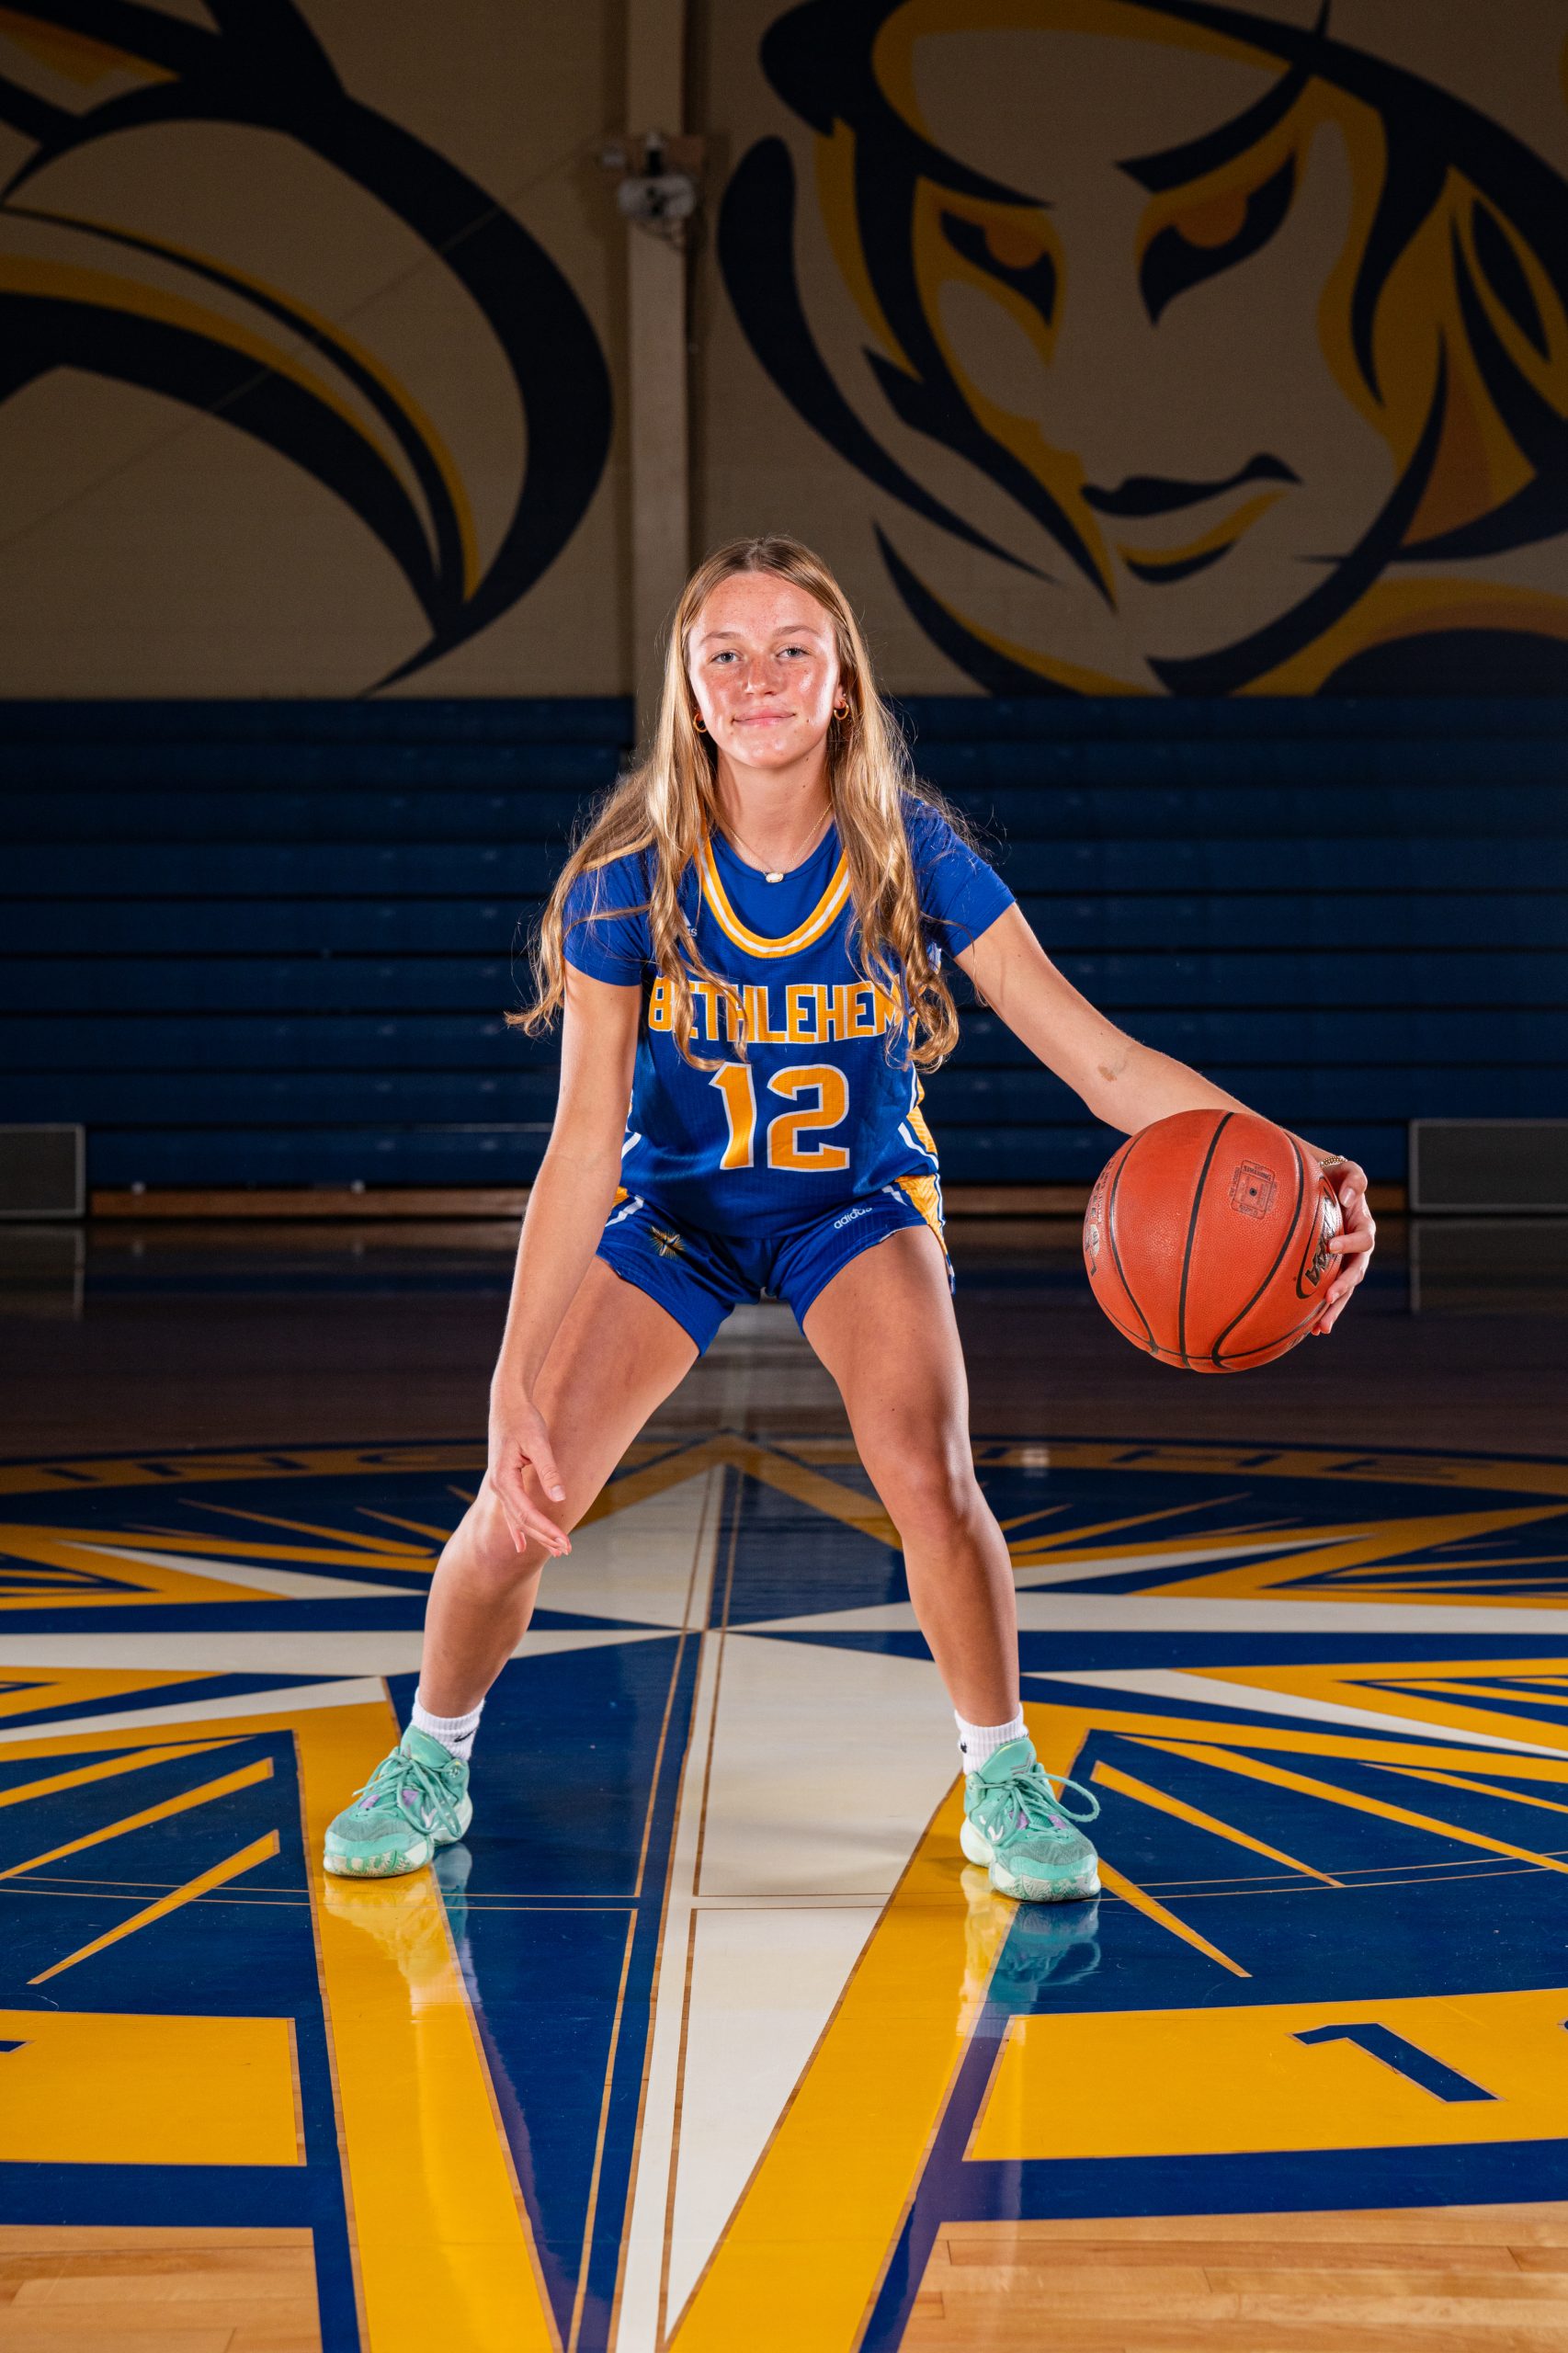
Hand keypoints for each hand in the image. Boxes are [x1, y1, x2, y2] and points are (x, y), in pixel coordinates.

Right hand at [486, 1391, 570, 1556]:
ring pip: (517, 1519)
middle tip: (566, 1550)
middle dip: (544, 1537)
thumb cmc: (523, 1419)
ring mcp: (500, 1486)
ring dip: (536, 1535)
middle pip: (521, 1521)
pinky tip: (522, 1544)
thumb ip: (548, 1471)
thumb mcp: (539, 1443)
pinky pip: (512, 1512)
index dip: (546, 1529)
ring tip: (556, 1551)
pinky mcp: (505, 1482)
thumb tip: (559, 1498)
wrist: (508, 1403)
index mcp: (504, 1480)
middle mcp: (498, 1487)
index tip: (564, 1541)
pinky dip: (518, 1529)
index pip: (526, 1513)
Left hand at [1312, 1157, 1375, 1335]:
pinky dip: (1324, 1311)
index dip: (1350, 1243)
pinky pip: (1331, 1292)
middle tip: (1329, 1296)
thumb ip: (1355, 1179)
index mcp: (1363, 1225)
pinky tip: (1314, 1330)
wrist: (1317, 1183)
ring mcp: (1345, 1261)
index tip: (1330, 1246)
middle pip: (1357, 1271)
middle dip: (1344, 1285)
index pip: (1363, 1238)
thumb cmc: (1332, 1175)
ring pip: (1345, 1289)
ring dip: (1336, 1308)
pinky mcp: (1331, 1271)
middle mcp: (1358, 1247)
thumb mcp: (1346, 1170)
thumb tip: (1350, 1199)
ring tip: (1322, 1327)